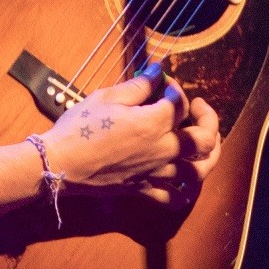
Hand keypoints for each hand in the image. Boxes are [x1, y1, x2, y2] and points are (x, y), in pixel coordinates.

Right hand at [41, 70, 220, 207]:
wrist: (59, 163)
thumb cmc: (80, 127)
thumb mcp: (107, 97)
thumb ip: (138, 84)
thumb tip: (157, 70)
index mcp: (153, 124)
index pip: (179, 103)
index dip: (174, 88)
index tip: (162, 82)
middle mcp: (162, 150)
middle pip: (204, 140)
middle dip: (209, 120)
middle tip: (198, 109)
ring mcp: (155, 173)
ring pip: (198, 172)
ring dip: (208, 156)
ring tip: (204, 145)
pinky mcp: (143, 190)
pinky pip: (174, 198)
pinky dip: (185, 191)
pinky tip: (184, 181)